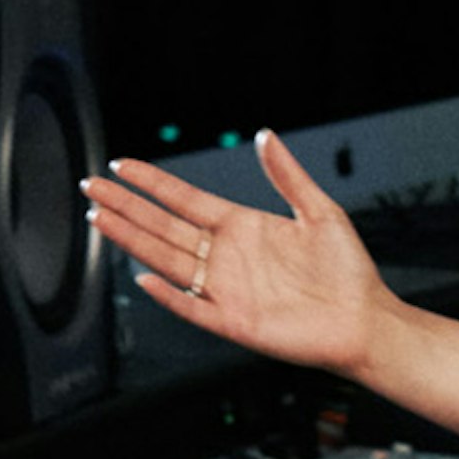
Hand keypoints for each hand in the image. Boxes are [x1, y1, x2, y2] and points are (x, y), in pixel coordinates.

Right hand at [81, 133, 396, 381]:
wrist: (367, 321)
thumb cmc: (349, 272)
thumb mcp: (321, 212)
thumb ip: (289, 175)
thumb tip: (266, 136)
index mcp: (242, 227)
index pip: (185, 200)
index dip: (153, 183)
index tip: (122, 165)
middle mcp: (227, 257)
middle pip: (164, 227)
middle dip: (126, 207)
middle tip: (91, 187)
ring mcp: (226, 289)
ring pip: (166, 260)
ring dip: (132, 240)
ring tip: (99, 218)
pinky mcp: (234, 321)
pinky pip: (192, 306)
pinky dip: (169, 294)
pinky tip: (143, 277)